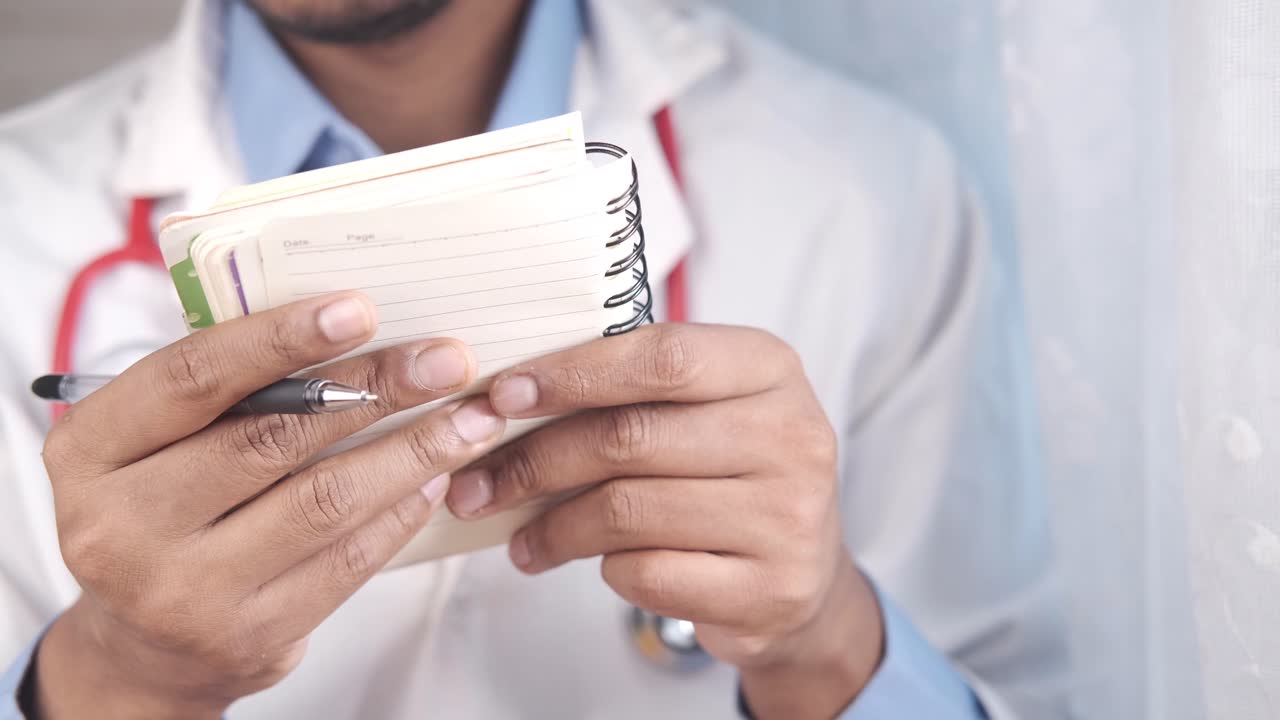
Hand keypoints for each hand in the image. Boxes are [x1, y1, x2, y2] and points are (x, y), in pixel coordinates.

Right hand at [34, 292, 504, 719]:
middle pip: (273, 437)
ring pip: (323, 500)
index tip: (361, 309)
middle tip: (448, 361)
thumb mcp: (155, 442)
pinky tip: (436, 475)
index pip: (195, 376)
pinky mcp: (248, 635)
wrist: (145, 645)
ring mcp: (183, 589)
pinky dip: (401, 509)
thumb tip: (347, 323)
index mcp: (91, 451)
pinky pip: (347, 559)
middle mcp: (121, 524)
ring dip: (411, 451)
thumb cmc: (165, 507)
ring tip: (469, 418)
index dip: (281, 338)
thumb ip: (223, 389)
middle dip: (375, 389)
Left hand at [446, 324, 884, 718]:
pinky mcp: (768, 590)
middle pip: (632, 438)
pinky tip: (588, 563)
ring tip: (519, 534)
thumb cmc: (733, 472)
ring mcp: (788, 518)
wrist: (804, 572)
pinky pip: (648, 574)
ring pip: (629, 511)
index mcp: (770, 370)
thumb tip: (512, 398)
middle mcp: (792, 437)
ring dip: (553, 525)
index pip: (661, 358)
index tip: (506, 394)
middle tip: (480, 480)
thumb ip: (635, 390)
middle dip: (537, 460)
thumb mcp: (707, 407)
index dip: (574, 374)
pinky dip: (601, 568)